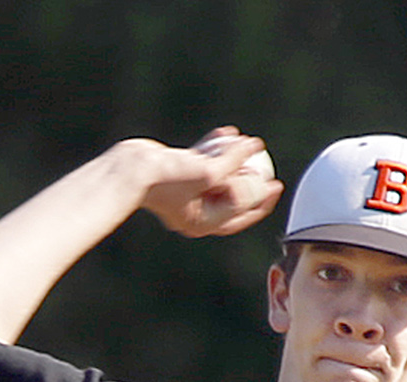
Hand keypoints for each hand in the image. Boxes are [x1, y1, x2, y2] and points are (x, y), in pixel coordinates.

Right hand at [133, 127, 283, 238]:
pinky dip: (215, 148)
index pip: (240, 215)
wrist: (130, 169)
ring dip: (233, 159)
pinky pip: (201, 161)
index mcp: (202, 223)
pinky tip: (227, 133)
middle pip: (231, 196)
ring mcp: (184, 191)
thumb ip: (233, 165)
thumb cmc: (168, 178)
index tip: (276, 185)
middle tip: (266, 165)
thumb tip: (254, 148)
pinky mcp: (175, 172)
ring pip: (217, 175)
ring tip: (246, 143)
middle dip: (249, 178)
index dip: (261, 200)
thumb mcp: (209, 174)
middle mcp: (194, 209)